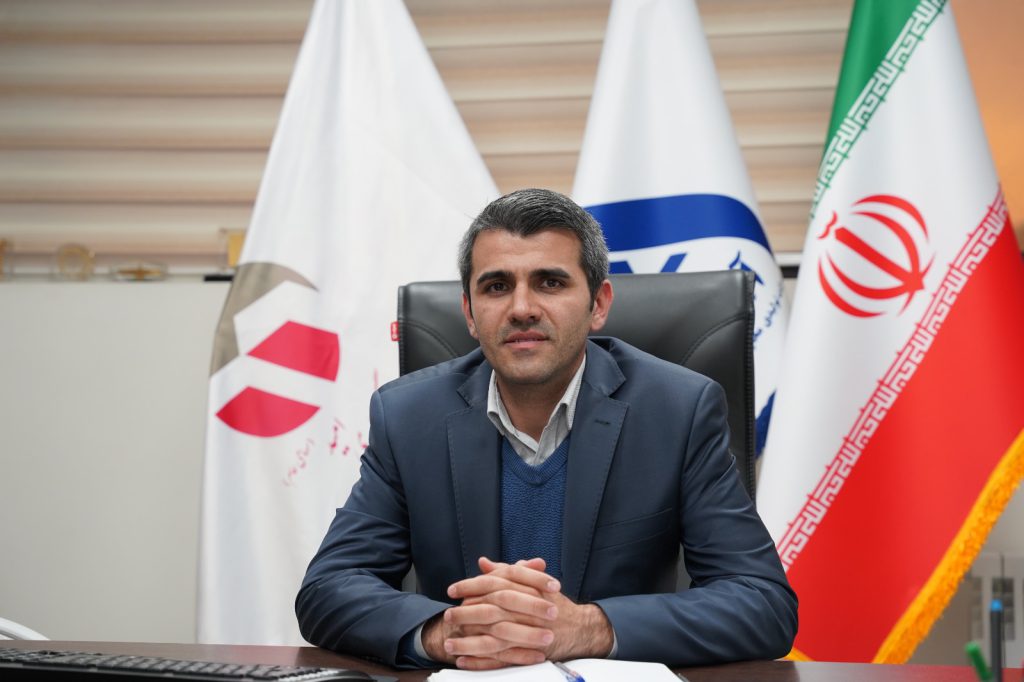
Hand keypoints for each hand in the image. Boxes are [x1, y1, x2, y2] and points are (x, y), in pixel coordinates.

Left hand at [426, 557, 613, 668]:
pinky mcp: (528, 653)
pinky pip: (500, 660)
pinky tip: (464, 661)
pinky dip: (480, 661)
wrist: (580, 628)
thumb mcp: (533, 582)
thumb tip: (483, 563)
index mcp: (526, 588)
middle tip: (448, 616)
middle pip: (490, 610)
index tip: (452, 590)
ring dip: (468, 642)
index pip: (493, 584)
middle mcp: (526, 610)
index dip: (470, 586)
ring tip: (449, 643)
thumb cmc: (553, 603)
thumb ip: (507, 572)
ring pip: (492, 638)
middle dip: (465, 614)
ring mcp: (527, 633)